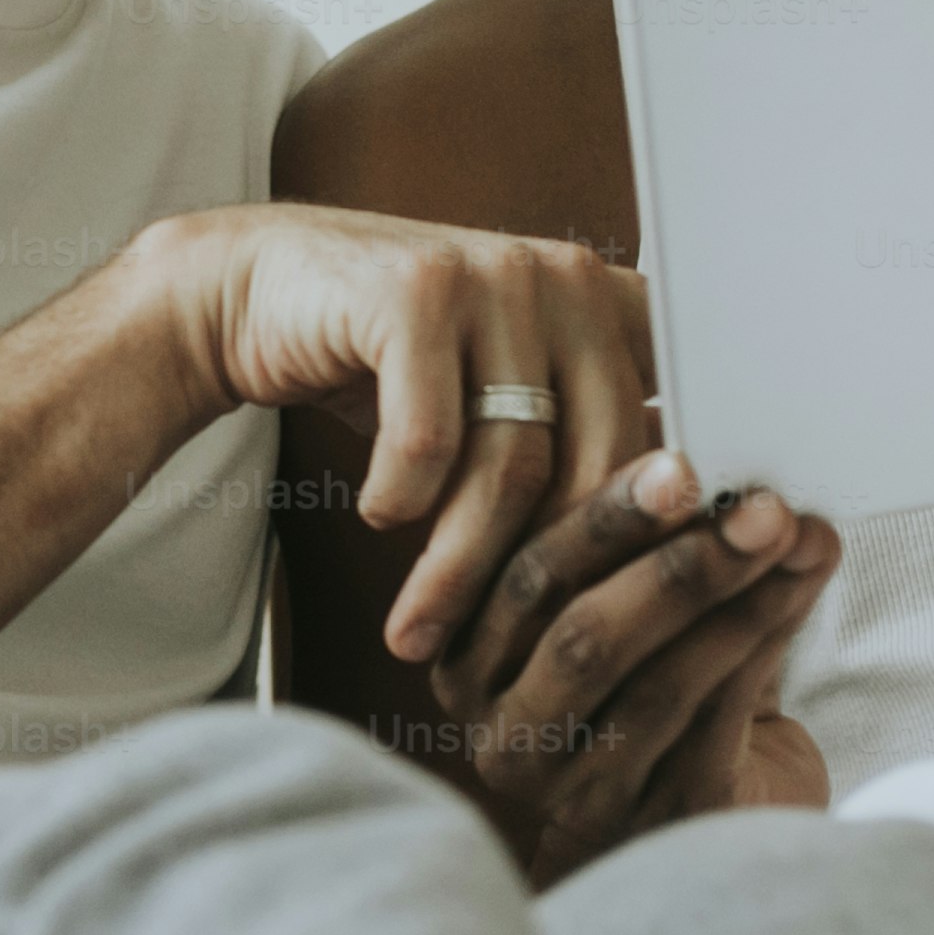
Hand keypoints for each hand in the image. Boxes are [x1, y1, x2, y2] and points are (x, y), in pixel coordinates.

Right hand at [197, 207, 652, 663]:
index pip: (668, 432)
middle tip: (509, 657)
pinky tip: (382, 513)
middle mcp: (565, 278)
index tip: (621, 622)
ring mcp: (492, 277)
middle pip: (594, 464)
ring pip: (507, 464)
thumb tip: (664, 553)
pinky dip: (401, 499)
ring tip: (423, 626)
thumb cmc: (394, 359)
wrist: (265, 286)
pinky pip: (427, 442)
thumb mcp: (500, 386)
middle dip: (547, 579)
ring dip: (459, 566)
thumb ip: (578, 430)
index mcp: (607, 303)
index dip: (652, 531)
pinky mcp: (414, 293)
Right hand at [405, 448, 837, 881]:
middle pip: (582, 636)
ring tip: (795, 540)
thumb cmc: (652, 694)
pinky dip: (761, 650)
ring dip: (734, 601)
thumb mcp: (621, 606)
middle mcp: (506, 734)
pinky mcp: (656, 823)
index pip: (525, 580)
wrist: (694, 829)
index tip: (679, 465)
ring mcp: (577, 791)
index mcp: (472, 664)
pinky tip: (797, 596)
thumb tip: (686, 427)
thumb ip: (634, 535)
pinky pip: (711, 727)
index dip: (603, 519)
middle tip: (755, 505)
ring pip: (653, 683)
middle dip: (677, 560)